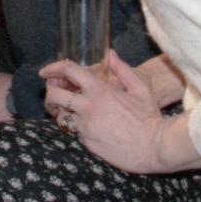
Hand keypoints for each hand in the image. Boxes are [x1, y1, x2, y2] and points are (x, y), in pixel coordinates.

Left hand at [41, 50, 200, 174]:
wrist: (155, 147)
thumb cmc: (150, 117)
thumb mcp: (140, 88)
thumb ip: (122, 69)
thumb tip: (110, 54)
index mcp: (100, 90)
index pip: (68, 71)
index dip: (53, 68)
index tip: (45, 72)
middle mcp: (88, 107)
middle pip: (54, 95)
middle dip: (49, 93)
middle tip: (53, 94)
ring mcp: (86, 127)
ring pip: (61, 117)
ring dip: (62, 113)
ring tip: (69, 111)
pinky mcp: (88, 143)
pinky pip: (76, 133)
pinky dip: (78, 129)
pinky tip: (89, 127)